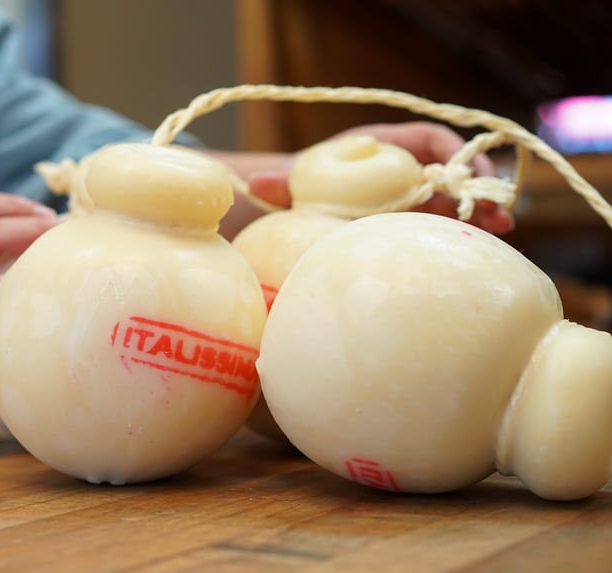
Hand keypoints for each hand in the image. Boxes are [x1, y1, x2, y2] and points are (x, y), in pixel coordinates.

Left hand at [247, 121, 514, 234]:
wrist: (299, 204)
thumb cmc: (300, 186)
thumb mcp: (293, 184)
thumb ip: (280, 184)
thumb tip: (255, 183)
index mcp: (382, 148)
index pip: (429, 139)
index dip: (456, 150)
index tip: (469, 171)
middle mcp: (402, 169)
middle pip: (450, 172)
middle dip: (476, 187)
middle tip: (497, 209)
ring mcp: (408, 197)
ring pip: (452, 200)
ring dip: (478, 211)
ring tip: (501, 228)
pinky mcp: (408, 223)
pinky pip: (439, 224)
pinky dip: (459, 233)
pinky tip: (478, 250)